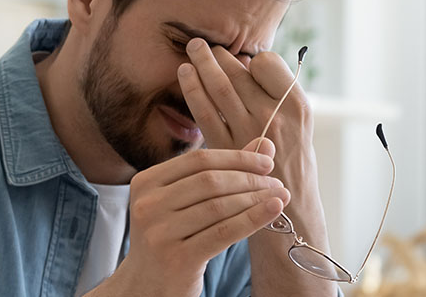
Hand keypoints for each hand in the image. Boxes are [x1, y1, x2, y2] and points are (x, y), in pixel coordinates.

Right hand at [87, 138, 290, 296]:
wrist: (147, 286)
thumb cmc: (170, 239)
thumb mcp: (184, 203)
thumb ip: (220, 172)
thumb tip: (264, 144)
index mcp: (145, 183)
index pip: (198, 160)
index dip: (237, 158)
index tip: (266, 162)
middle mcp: (147, 205)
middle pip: (210, 181)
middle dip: (250, 179)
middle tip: (276, 182)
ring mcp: (159, 233)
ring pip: (219, 206)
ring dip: (256, 198)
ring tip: (280, 196)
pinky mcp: (177, 258)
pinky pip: (224, 232)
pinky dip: (253, 218)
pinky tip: (273, 210)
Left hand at [177, 38, 314, 190]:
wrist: (290, 211)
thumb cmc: (294, 165)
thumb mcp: (301, 126)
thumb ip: (278, 97)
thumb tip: (247, 64)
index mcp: (297, 106)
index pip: (267, 63)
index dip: (252, 59)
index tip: (243, 61)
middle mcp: (274, 116)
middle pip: (239, 72)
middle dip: (218, 55)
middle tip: (202, 44)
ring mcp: (249, 132)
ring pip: (219, 87)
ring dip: (202, 64)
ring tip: (192, 50)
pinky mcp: (226, 149)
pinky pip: (204, 112)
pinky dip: (192, 90)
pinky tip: (185, 76)